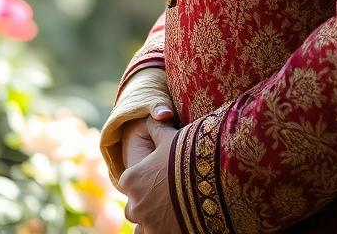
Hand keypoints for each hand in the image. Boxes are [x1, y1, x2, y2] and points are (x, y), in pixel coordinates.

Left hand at [118, 113, 180, 233]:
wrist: (208, 177)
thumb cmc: (185, 154)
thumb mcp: (168, 136)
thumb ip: (156, 126)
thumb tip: (155, 114)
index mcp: (130, 180)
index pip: (129, 182)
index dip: (143, 178)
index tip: (157, 176)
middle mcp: (134, 205)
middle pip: (135, 206)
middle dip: (146, 201)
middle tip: (165, 194)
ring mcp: (148, 224)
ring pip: (143, 226)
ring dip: (152, 219)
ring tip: (169, 210)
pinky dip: (161, 229)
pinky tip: (174, 221)